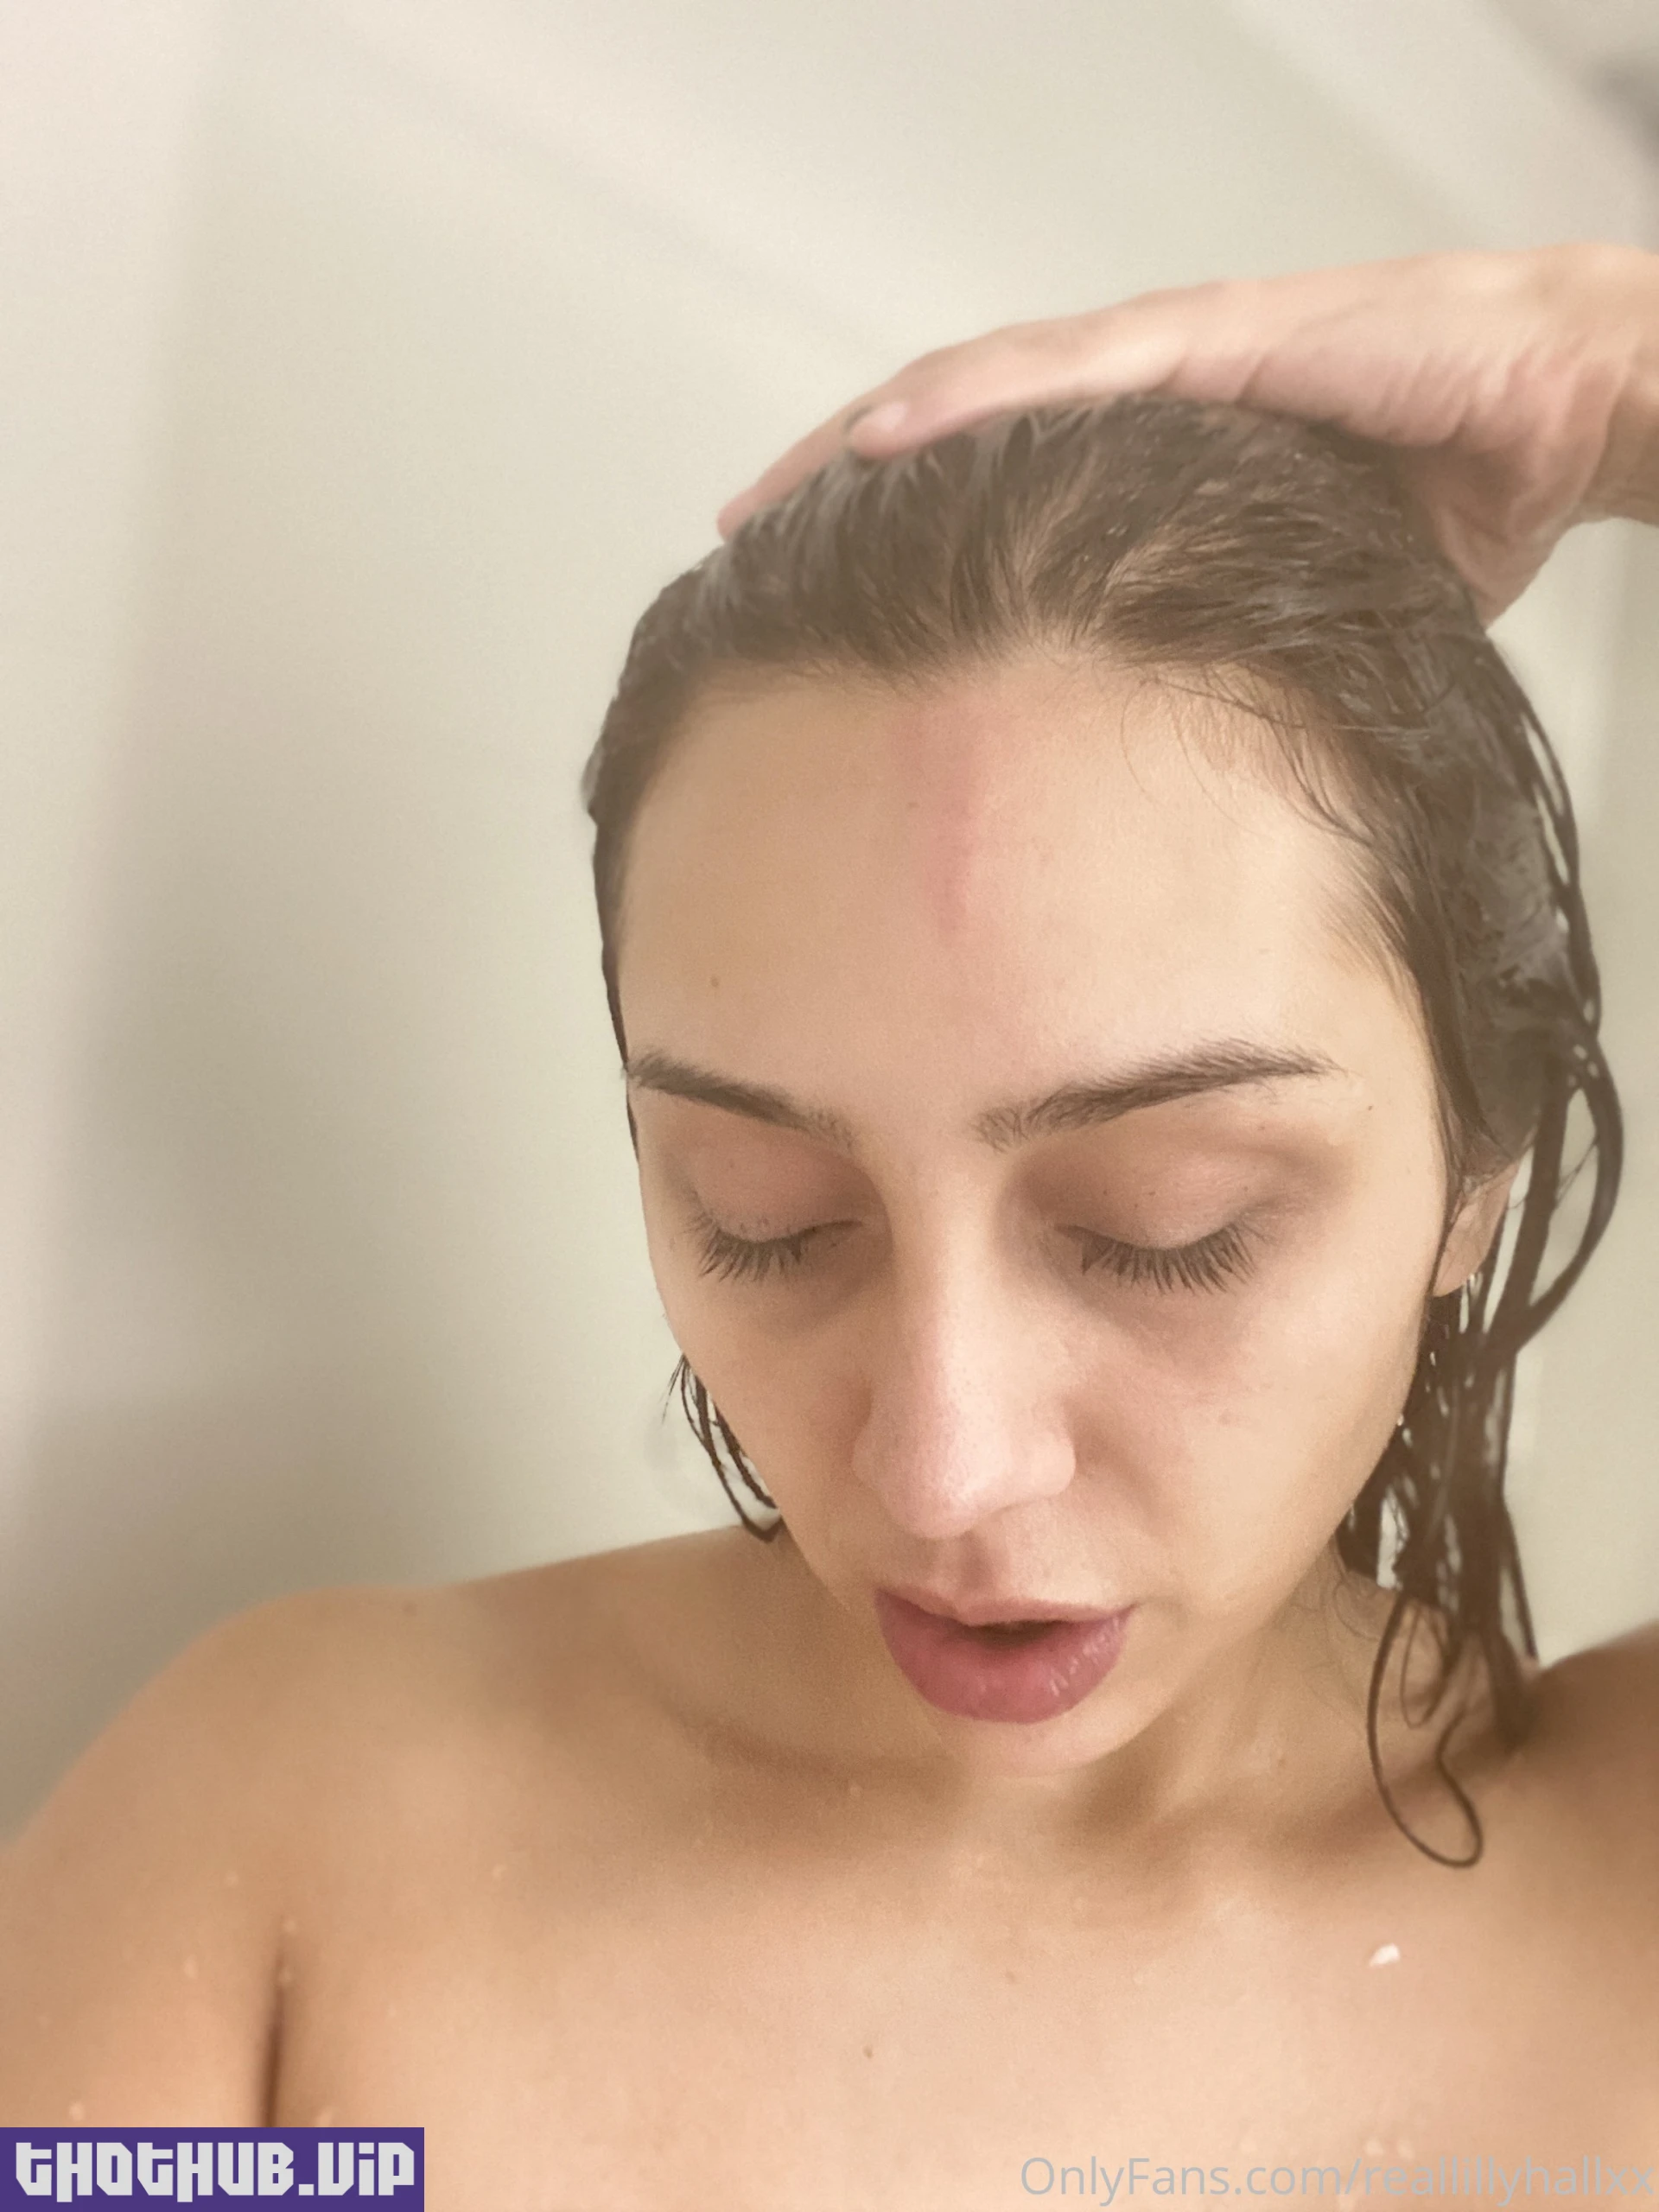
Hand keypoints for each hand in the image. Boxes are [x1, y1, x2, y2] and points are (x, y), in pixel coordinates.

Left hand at [716, 245, 1658, 618]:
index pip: (976, 499)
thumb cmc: (1433, 502)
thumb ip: (1206, 661)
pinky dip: (968, 402)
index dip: (876, 543)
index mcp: (1136, 467)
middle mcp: (1128, 401)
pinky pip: (1068, 370)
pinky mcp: (1214, 338)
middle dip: (826, 494)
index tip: (788, 611)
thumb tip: (1145, 785)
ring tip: (764, 502)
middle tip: (728, 557)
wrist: (1554, 409)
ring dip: (858, 447)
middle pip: (941, 437)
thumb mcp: (1287, 609)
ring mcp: (1162, 356)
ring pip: (973, 392)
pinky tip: (881, 438)